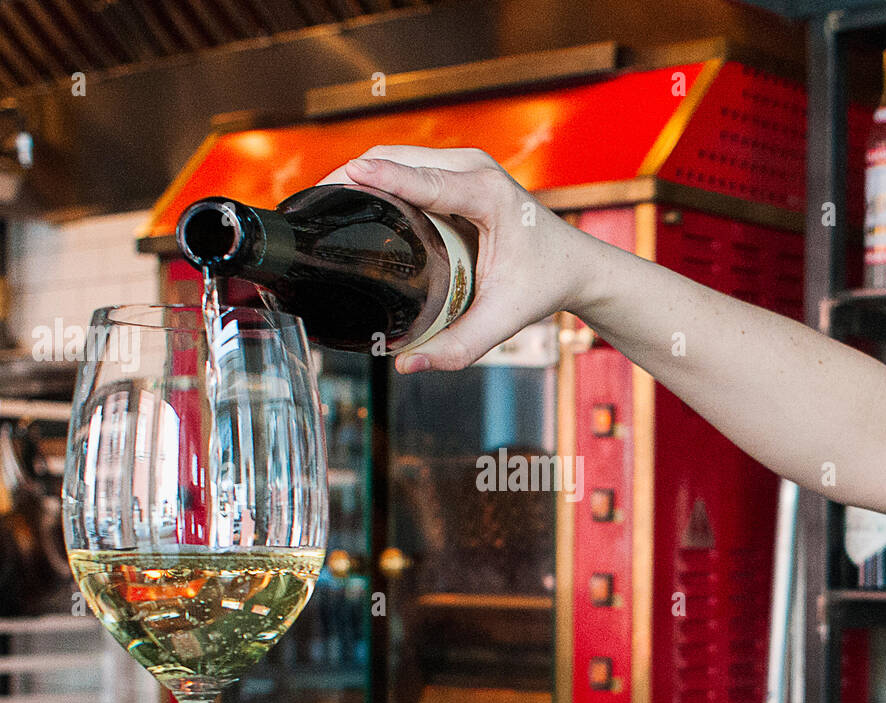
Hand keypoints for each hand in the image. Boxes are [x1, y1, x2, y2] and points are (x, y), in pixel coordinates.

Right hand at [320, 145, 605, 372]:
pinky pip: (406, 165)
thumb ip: (459, 345)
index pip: (422, 180)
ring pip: (395, 155)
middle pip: (396, 157)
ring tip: (322, 207)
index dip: (379, 179)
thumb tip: (406, 365)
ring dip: (358, 174)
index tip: (341, 180)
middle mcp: (474, 168)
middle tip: (312, 210)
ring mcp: (465, 163)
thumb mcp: (505, 319)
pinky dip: (376, 178)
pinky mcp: (456, 169)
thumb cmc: (542, 285)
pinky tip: (351, 204)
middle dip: (350, 176)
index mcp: (487, 194)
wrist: (573, 263)